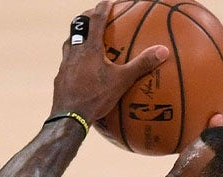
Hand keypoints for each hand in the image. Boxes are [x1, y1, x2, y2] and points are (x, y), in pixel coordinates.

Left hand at [50, 1, 169, 123]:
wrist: (68, 118)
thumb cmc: (95, 97)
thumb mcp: (121, 81)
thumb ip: (141, 65)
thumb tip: (163, 51)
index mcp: (88, 49)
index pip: (94, 21)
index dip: (101, 9)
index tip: (107, 2)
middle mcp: (73, 54)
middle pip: (76, 29)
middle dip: (85, 20)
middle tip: (93, 17)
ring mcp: (64, 67)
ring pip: (68, 45)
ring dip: (77, 40)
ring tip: (86, 42)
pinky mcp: (59, 80)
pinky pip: (66, 64)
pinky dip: (74, 61)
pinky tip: (79, 70)